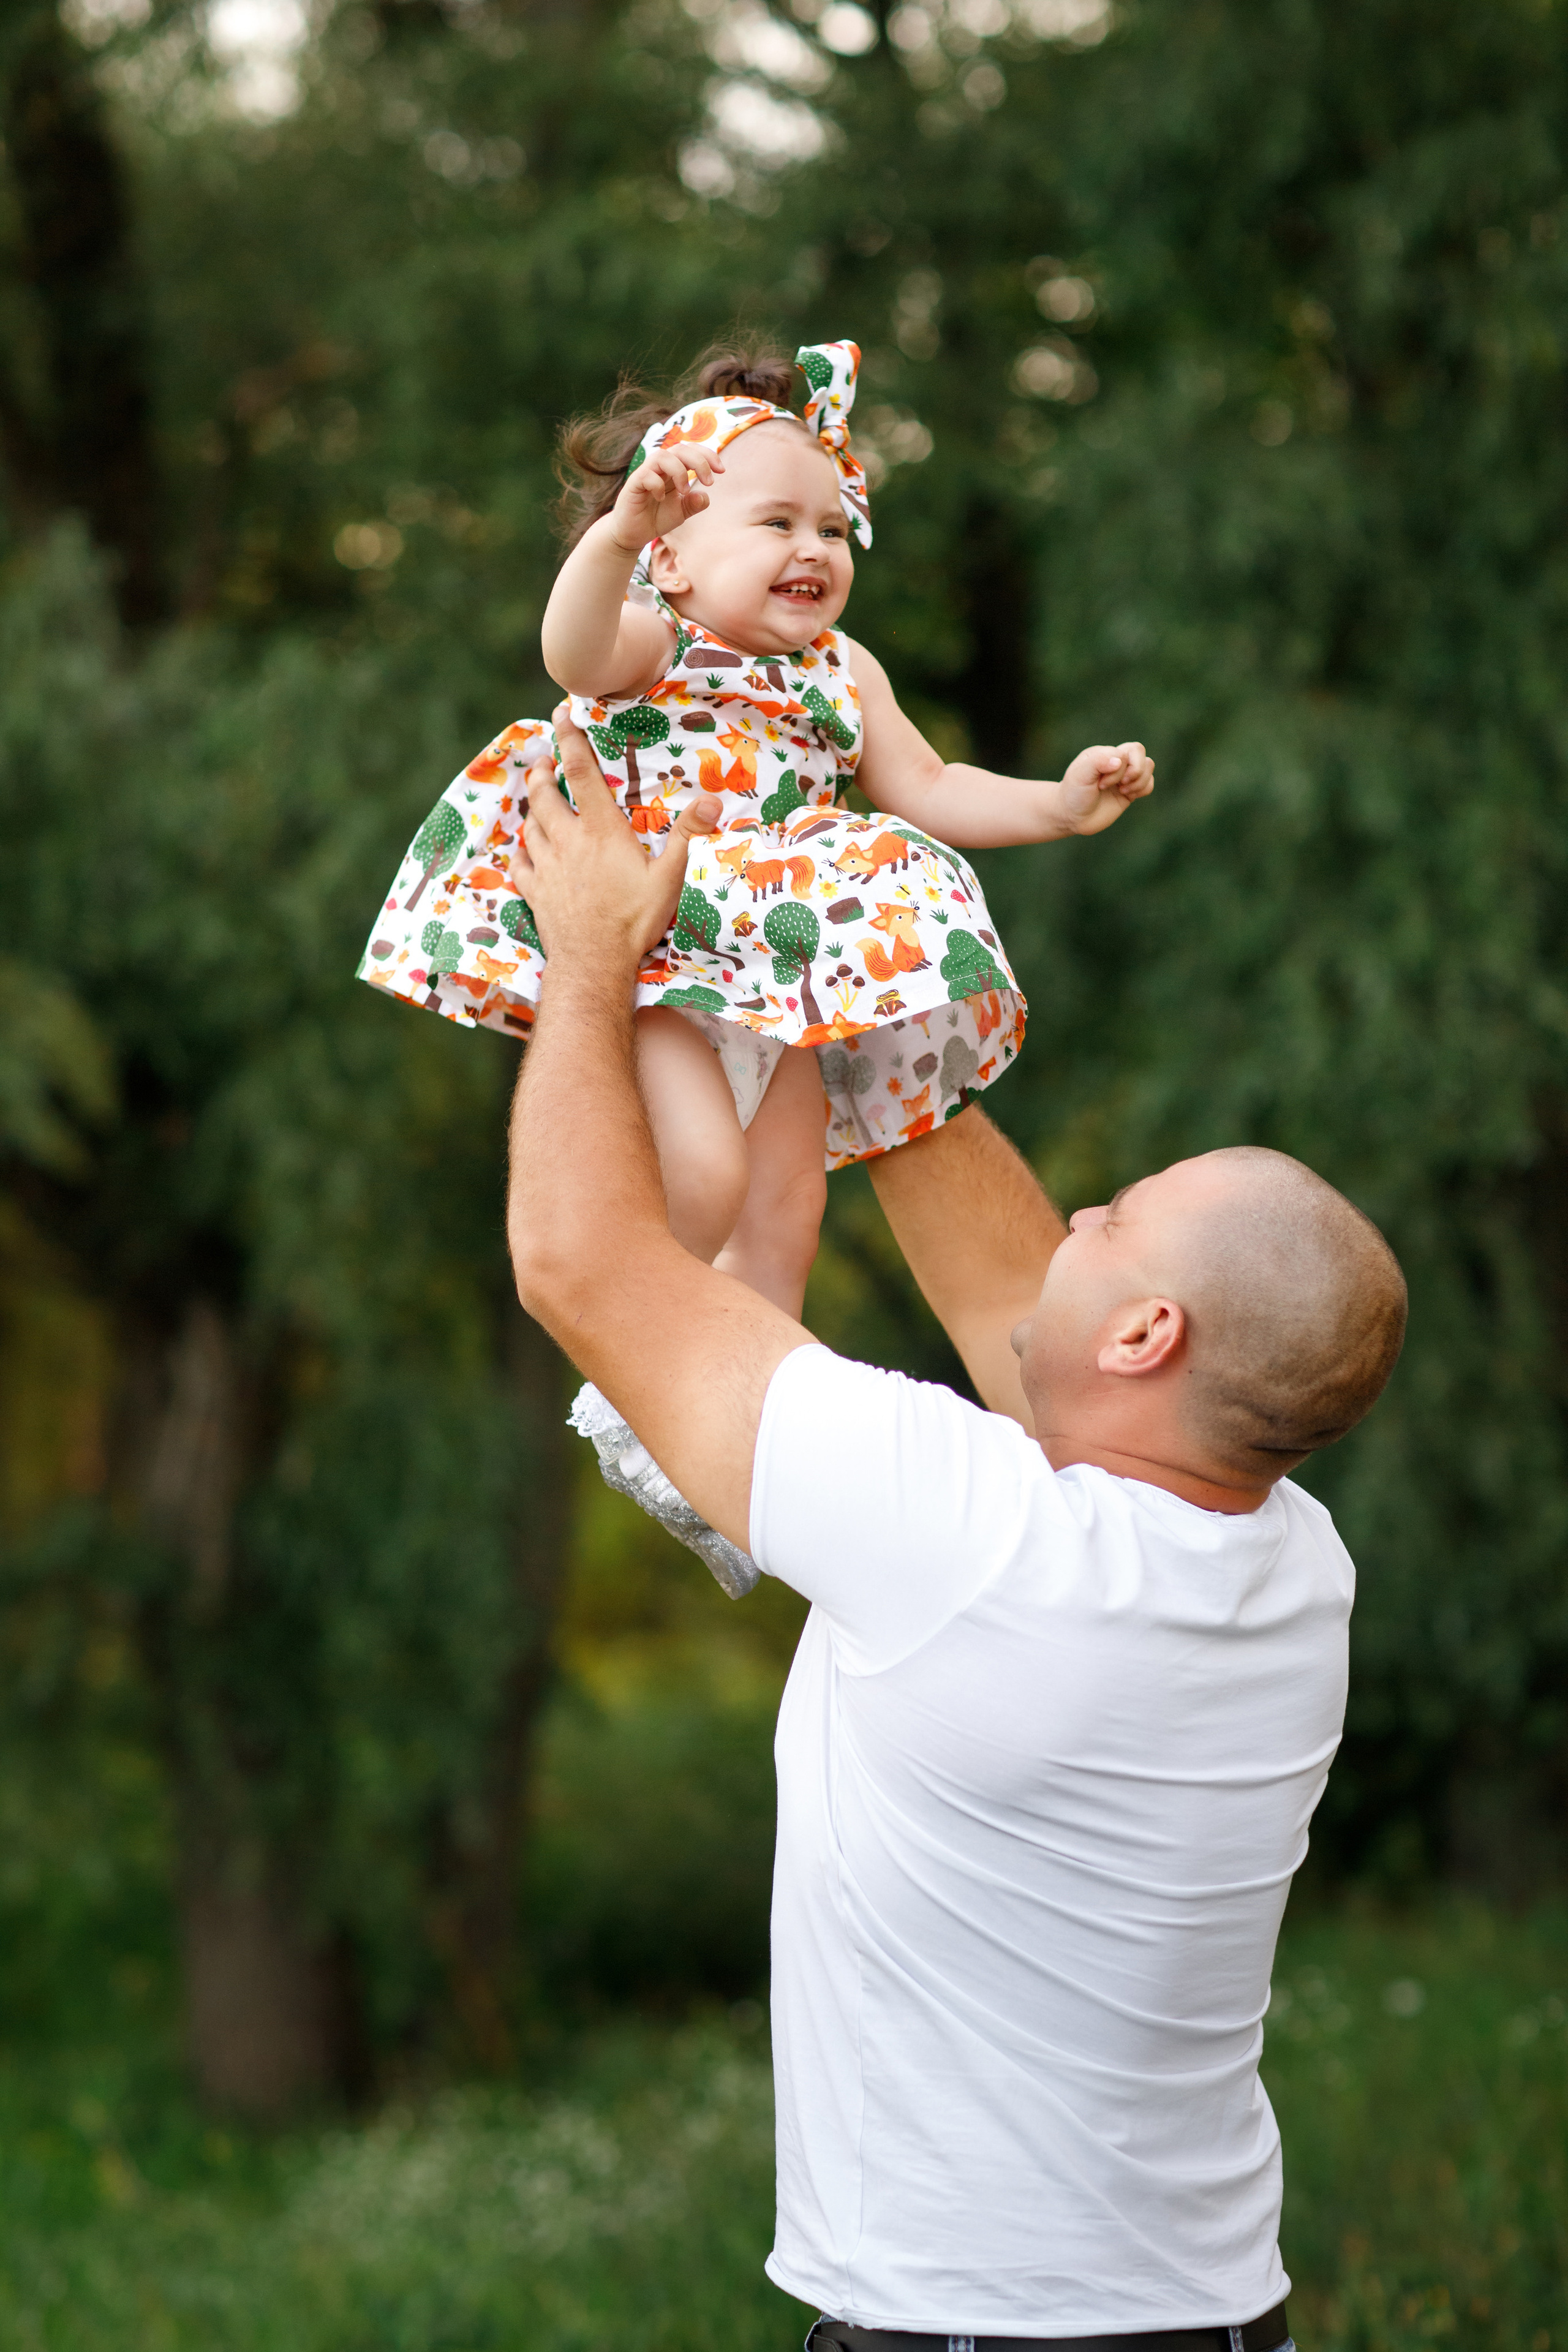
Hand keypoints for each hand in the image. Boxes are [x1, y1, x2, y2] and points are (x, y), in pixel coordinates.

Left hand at [509, 708, 719, 967]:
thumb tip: (712, 801)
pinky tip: (524, 849)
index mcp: (600, 830)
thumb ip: (686, 837)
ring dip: (532, 808)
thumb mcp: (668, 878)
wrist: (594, 964)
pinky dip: (520, 852)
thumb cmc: (634, 920)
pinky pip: (519, 864)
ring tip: (537, 800)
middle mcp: (567, 841)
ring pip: (529, 826)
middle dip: (541, 772)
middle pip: (543, 794)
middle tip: (545, 762)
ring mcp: (546, 867)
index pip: (579, 771)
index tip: (561, 714)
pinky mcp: (534, 893)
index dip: (569, 738)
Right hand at [606, 440, 724, 552]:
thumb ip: (694, 504)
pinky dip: (657, 484)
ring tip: (685, 491)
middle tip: (709, 481)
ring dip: (678, 471)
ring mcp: (645, 474)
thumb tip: (705, 496)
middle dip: (699, 461)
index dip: (707, 455)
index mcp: (673, 470)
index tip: (721, 470)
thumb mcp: (681, 512)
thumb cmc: (655, 519)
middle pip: (679, 448)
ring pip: (661, 456)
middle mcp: (660, 468)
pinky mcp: (633, 484)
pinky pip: (646, 475)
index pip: (691, 451)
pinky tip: (661, 498)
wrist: (632, 534)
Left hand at [1053, 742, 1154, 836]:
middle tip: (1120, 786)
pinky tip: (1127, 796)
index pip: (1126, 752)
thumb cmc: (1073, 793)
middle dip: (1135, 771)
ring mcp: (1124, 776)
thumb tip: (1119, 761)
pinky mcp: (1130, 791)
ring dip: (1139, 781)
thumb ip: (1098, 762)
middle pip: (1140, 753)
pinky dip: (1143, 789)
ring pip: (1149, 766)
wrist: (1072, 817)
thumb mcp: (1080, 775)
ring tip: (1122, 791)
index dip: (1119, 770)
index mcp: (1104, 753)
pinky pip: (1149, 784)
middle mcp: (1116, 762)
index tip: (1101, 784)